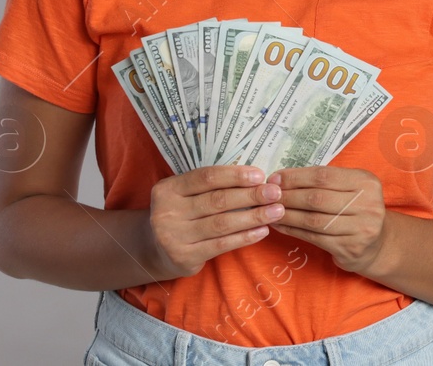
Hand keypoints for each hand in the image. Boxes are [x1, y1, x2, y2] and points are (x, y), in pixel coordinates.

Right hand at [143, 165, 283, 279]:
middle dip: (250, 196)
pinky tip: (262, 231)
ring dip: (253, 216)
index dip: (235, 175)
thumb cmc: (182, 214)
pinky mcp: (184, 257)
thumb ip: (212, 186)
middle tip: (275, 193)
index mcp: (168, 189)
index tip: (260, 175)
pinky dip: (245, 237)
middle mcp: (167, 211)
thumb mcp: (187, 194)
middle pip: (217, 200)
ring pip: (222, 223)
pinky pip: (221, 244)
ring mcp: (173, 236)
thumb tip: (256, 178)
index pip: (206, 177)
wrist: (156, 249)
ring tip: (276, 211)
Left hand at [267, 167, 388, 274]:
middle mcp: (368, 204)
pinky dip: (293, 230)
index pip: (324, 176)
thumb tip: (281, 179)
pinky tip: (280, 226)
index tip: (275, 178)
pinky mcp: (350, 248)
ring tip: (269, 211)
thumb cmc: (356, 210)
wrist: (377, 244)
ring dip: (287, 215)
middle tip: (267, 195)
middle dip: (288, 196)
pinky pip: (314, 237)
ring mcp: (361, 228)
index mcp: (366, 182)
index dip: (296, 177)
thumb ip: (325, 182)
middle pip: (317, 198)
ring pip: (313, 220)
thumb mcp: (351, 189)